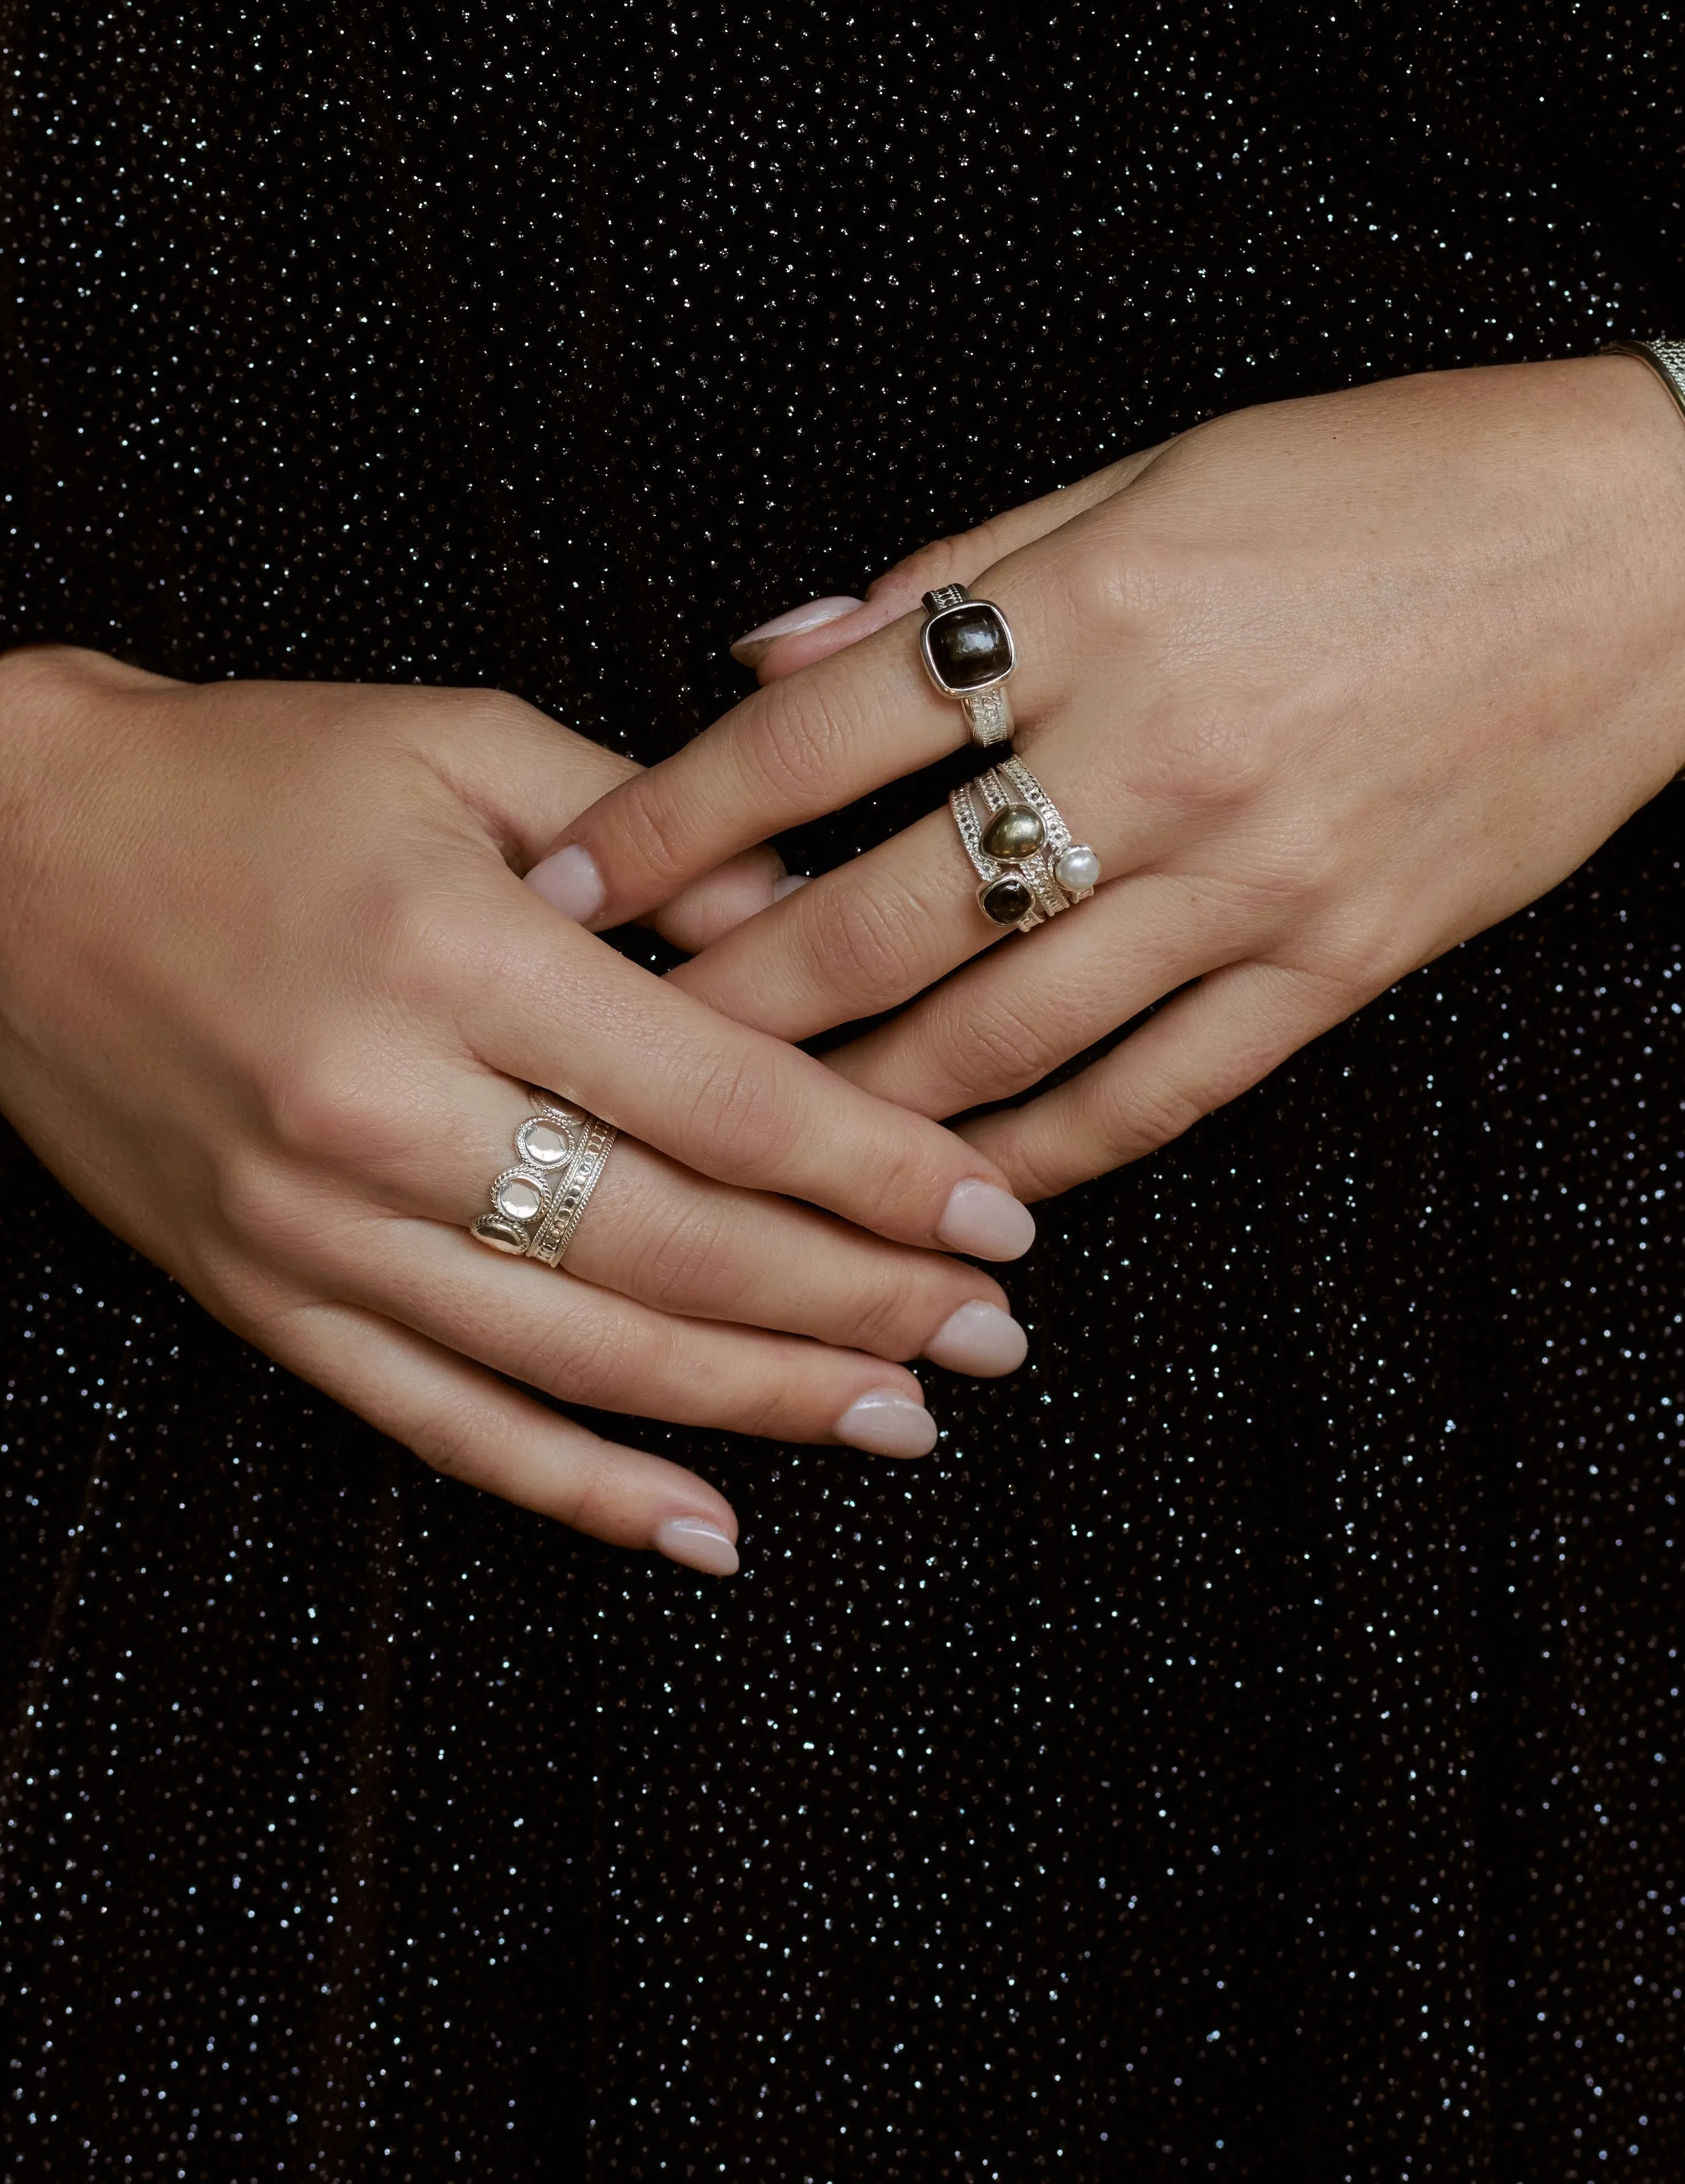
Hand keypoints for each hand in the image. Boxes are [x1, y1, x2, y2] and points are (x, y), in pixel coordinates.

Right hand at [0, 652, 1038, 1568]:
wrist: (1, 853)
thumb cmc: (248, 776)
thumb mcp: (462, 744)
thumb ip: (651, 834)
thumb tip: (808, 928)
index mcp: (453, 954)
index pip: (725, 1099)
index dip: (882, 1173)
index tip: (997, 1219)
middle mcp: (382, 1110)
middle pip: (679, 1248)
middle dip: (859, 1306)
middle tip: (994, 1340)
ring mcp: (310, 1228)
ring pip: (583, 1359)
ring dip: (761, 1406)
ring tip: (903, 1422)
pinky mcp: (260, 1295)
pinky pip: (441, 1423)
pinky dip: (578, 1489)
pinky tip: (705, 1528)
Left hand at [528, 354, 1684, 1203]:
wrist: (1651, 561)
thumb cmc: (1392, 483)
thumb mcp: (1158, 472)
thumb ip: (956, 571)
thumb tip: (773, 655)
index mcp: (1093, 605)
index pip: (820, 735)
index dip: (670, 821)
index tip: (566, 885)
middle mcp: (1158, 754)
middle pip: (883, 917)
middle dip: (721, 1002)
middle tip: (599, 1058)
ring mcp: (1255, 878)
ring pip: (1004, 1034)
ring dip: (851, 1106)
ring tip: (736, 1151)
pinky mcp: (1341, 964)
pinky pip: (1159, 1087)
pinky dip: (1044, 1149)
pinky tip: (955, 1189)